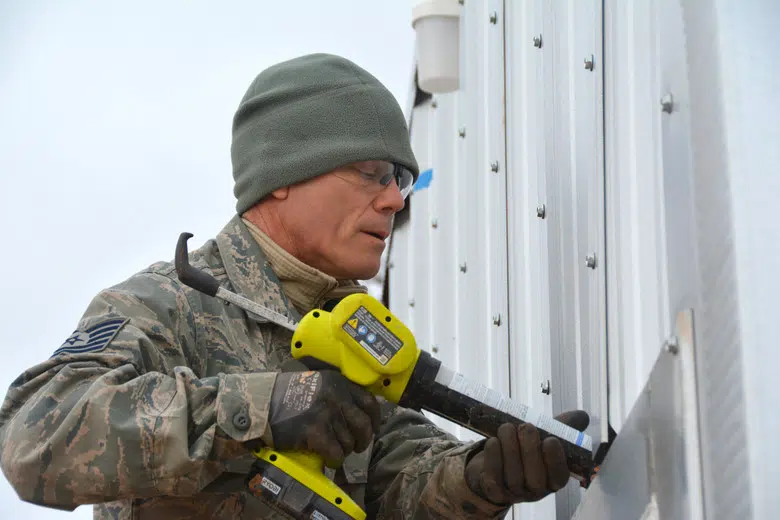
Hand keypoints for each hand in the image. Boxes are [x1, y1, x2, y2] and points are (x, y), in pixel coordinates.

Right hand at [266, 370, 380, 467]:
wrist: (260, 404)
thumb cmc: (285, 395)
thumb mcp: (317, 383)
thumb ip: (337, 393)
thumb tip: (357, 415)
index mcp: (339, 382)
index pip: (370, 402)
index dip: (375, 420)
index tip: (373, 429)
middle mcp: (336, 395)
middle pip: (364, 425)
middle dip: (363, 440)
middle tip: (355, 447)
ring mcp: (326, 413)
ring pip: (349, 442)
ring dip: (343, 451)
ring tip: (333, 451)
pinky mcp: (315, 431)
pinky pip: (336, 453)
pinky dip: (334, 461)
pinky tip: (327, 459)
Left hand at [464, 410, 589, 504]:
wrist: (495, 463)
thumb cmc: (525, 449)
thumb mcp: (544, 437)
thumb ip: (562, 428)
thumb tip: (582, 415)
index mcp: (552, 479)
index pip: (559, 476)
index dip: (556, 460)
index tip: (551, 439)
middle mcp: (535, 490)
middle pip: (535, 479)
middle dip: (530, 450)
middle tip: (527, 427)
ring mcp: (513, 493)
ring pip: (513, 476)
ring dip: (509, 447)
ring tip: (507, 428)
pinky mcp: (493, 490)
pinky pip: (493, 477)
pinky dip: (493, 457)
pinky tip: (493, 441)